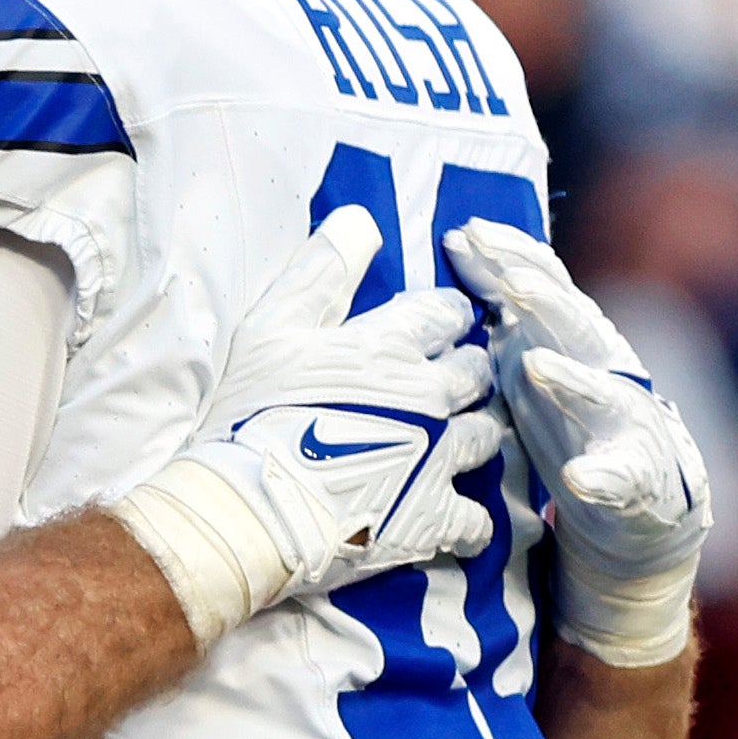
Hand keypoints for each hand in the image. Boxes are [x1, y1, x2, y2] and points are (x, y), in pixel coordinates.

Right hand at [105, 207, 508, 645]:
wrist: (250, 506)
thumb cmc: (254, 413)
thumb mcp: (272, 326)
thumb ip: (322, 270)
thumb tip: (362, 219)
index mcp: (394, 345)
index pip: (447, 313)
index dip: (443, 317)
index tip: (435, 326)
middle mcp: (431, 396)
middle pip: (477, 371)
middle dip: (466, 371)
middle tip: (444, 384)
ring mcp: (438, 458)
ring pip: (487, 436)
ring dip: (475, 435)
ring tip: (453, 442)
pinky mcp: (433, 517)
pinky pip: (476, 519)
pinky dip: (469, 519)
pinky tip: (455, 518)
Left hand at [441, 219, 710, 669]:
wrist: (636, 507)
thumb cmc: (568, 425)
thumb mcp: (525, 366)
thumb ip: (499, 318)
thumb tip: (450, 253)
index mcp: (568, 343)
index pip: (541, 289)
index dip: (508, 259)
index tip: (465, 232)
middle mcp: (602, 371)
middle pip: (574, 328)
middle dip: (545, 303)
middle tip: (509, 285)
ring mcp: (625, 424)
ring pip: (603, 393)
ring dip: (570, 380)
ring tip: (536, 367)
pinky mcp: (636, 480)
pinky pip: (621, 479)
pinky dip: (604, 476)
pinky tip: (583, 477)